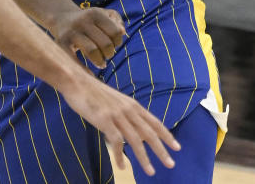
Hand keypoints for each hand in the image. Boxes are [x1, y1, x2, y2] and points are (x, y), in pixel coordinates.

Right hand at [50, 6, 125, 66]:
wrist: (61, 18)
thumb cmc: (88, 20)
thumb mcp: (103, 14)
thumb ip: (116, 21)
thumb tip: (123, 32)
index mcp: (95, 14)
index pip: (116, 32)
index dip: (118, 42)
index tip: (113, 45)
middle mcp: (82, 21)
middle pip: (106, 44)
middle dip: (109, 53)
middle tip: (106, 55)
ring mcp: (71, 32)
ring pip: (93, 51)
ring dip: (100, 61)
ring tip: (101, 63)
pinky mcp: (61, 43)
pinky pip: (75, 60)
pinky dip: (84, 70)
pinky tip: (90, 75)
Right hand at [61, 74, 180, 176]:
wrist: (78, 82)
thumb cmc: (94, 92)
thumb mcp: (116, 101)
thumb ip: (126, 114)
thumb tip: (134, 129)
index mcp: (133, 105)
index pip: (155, 122)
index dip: (166, 135)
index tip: (176, 147)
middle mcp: (129, 110)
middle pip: (149, 133)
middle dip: (161, 150)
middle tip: (171, 164)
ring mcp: (117, 115)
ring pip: (135, 140)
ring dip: (144, 158)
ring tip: (151, 171)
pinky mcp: (104, 120)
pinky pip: (116, 142)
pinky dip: (120, 156)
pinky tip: (121, 166)